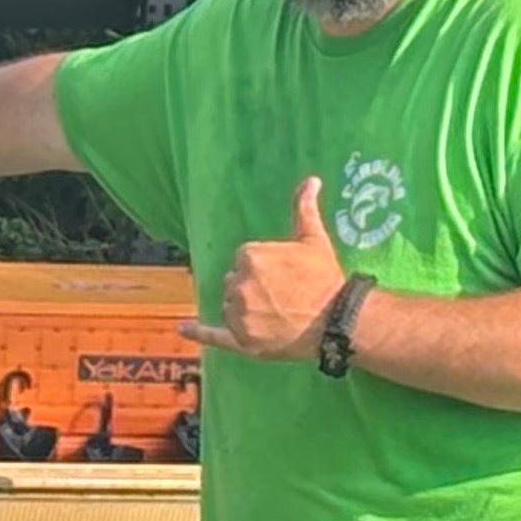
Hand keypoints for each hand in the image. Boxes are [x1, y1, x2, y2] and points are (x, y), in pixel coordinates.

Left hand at [184, 173, 347, 359]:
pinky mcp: (241, 340)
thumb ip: (304, 208)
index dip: (264, 267)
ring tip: (274, 313)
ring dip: (244, 308)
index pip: (244, 259)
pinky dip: (198, 332)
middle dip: (252, 286)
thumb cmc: (324, 278)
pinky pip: (213, 335)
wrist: (337, 319)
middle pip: (233, 281)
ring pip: (230, 306)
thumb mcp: (314, 239)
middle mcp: (238, 284)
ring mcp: (238, 314)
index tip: (284, 275)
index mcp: (250, 256)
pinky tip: (183, 328)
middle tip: (281, 295)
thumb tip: (310, 180)